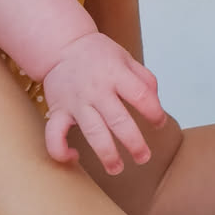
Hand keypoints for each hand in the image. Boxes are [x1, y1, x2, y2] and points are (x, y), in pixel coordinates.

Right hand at [42, 31, 165, 174]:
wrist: (61, 46)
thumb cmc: (97, 55)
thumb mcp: (126, 58)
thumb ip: (145, 79)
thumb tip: (156, 105)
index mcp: (116, 74)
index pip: (141, 96)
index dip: (155, 113)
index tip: (159, 124)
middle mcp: (97, 90)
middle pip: (119, 120)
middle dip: (134, 143)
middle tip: (143, 158)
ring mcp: (76, 102)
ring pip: (93, 132)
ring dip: (106, 153)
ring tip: (116, 168)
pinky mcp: (58, 111)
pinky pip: (55, 135)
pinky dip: (61, 150)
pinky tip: (73, 157)